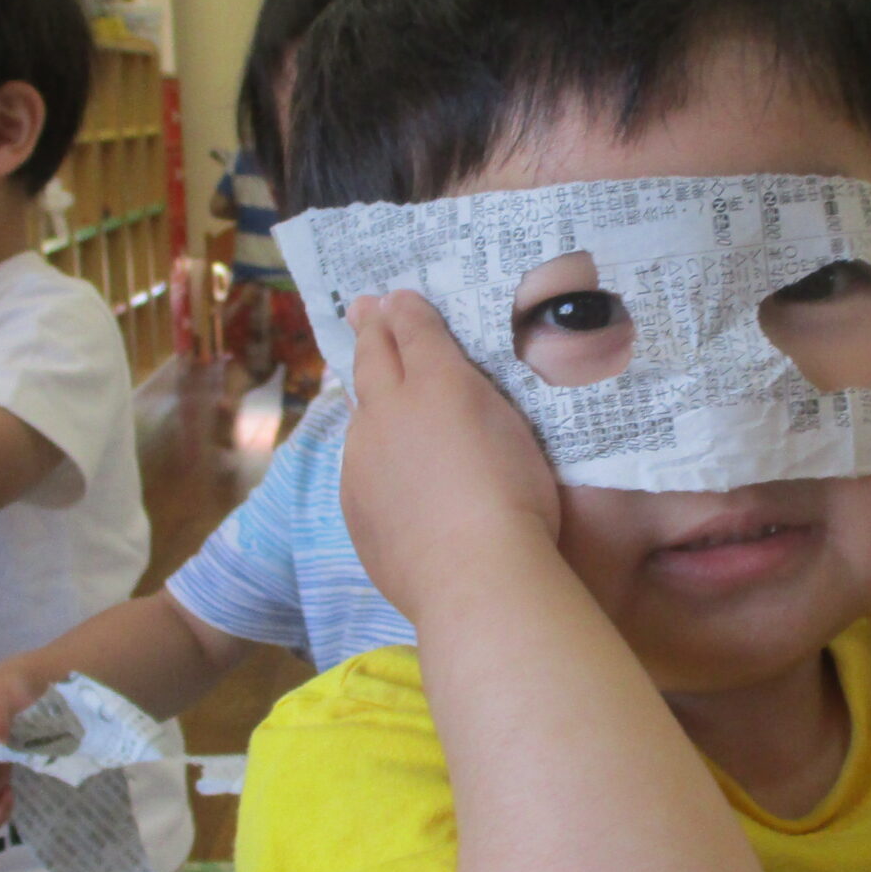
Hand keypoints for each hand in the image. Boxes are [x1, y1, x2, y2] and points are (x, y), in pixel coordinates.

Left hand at [340, 290, 560, 625]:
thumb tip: (440, 376)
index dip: (406, 313)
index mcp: (435, 384)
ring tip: (369, 386)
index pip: (415, 334)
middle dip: (372, 332)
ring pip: (361, 418)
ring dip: (366, 397)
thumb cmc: (513, 493)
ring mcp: (363, 463)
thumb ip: (470, 389)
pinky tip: (380, 465)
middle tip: (363, 309)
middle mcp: (387, 414)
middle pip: (374, 364)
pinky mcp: (356, 509)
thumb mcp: (509, 425)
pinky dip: (368, 456)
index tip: (394, 299)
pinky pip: (358, 470)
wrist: (473, 573)